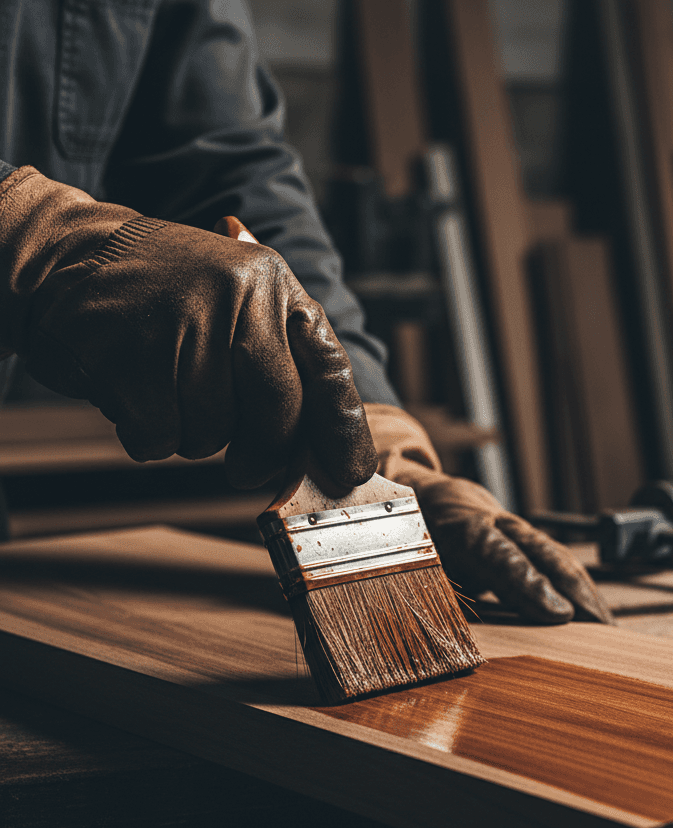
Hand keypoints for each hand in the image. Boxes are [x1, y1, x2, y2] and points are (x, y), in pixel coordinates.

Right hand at [0, 167, 375, 489]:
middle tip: (246, 469)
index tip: (350, 472)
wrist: (68, 257)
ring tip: (167, 392)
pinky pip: (161, 437)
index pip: (328, 367)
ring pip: (215, 433)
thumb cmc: (168, 297)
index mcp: (271, 284)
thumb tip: (327, 447)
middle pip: (278, 412)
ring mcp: (182, 325)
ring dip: (192, 435)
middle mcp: (236, 297)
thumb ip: (282, 360)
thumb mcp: (237, 301)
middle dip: (265, 454)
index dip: (342, 429)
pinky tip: (136, 399)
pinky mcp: (130, 358)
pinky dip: (149, 437)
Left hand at [366, 403, 614, 624]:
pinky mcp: (522, 540)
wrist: (419, 489)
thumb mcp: (397, 553)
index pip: (497, 552)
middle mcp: (492, 522)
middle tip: (599, 626)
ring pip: (554, 555)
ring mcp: (512, 528)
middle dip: (573, 588)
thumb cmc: (404, 529)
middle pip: (540, 551)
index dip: (528, 583)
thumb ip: (415, 585)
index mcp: (456, 525)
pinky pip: (554, 562)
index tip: (558, 613)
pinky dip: (576, 588)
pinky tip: (594, 615)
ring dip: (583, 590)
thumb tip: (428, 629)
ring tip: (607, 629)